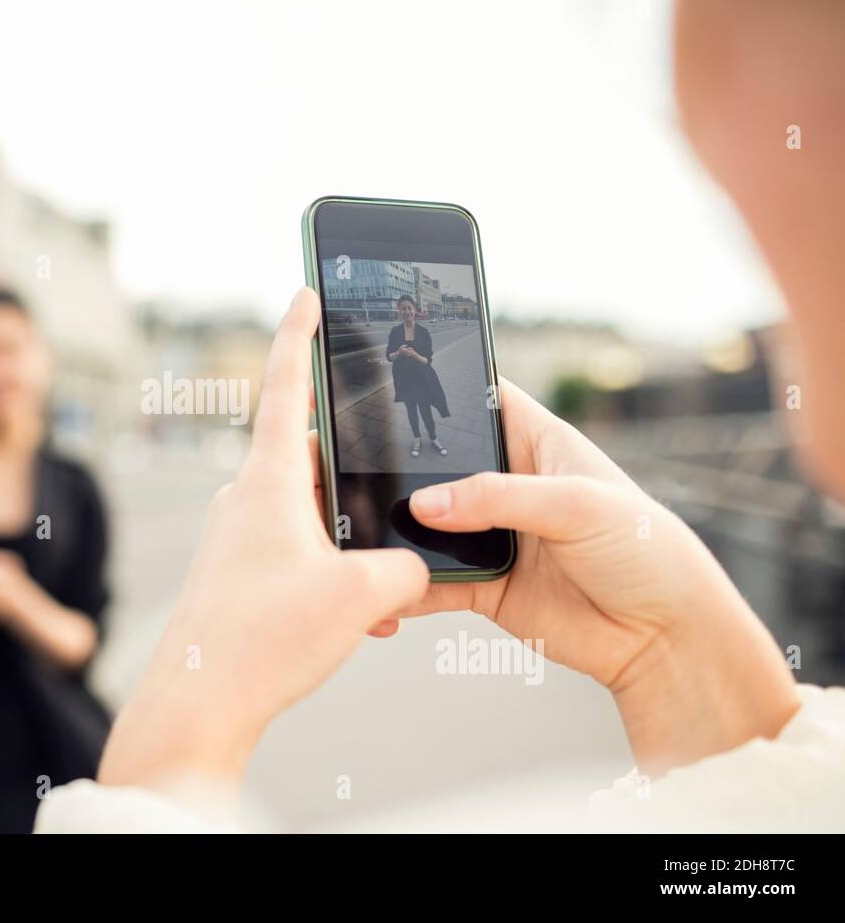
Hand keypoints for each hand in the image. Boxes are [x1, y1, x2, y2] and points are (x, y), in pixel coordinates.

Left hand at [99, 288, 428, 794]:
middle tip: (389, 489)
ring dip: (348, 540)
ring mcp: (234, 538)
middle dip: (356, 474)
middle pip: (311, 457)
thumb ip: (404, 568)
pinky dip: (329, 573)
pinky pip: (293, 554)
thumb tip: (408, 570)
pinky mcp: (233, 576)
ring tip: (381, 591)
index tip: (306, 292)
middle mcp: (244, 498)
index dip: (300, 334)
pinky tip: (358, 619)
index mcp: (269, 480)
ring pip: (308, 515)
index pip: (286, 385)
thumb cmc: (262, 641)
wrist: (196, 706)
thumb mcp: (361, 597)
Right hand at [401, 379, 799, 773]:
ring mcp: (491, 535)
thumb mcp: (575, 506)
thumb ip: (497, 498)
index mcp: (536, 442)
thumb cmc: (645, 551)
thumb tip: (425, 503)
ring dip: (397, 530)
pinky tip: (391, 587)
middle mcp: (506, 484)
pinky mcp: (481, 584)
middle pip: (437, 463)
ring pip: (424, 523)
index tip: (392, 382)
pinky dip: (408, 585)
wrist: (663, 637)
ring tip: (365, 533)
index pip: (480, 398)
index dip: (442, 387)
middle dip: (399, 465)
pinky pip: (431, 580)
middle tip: (357, 469)